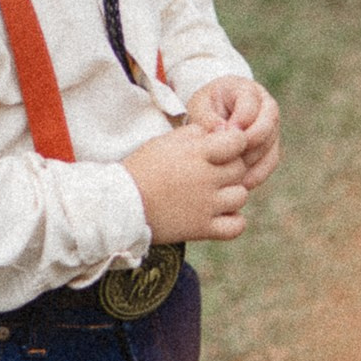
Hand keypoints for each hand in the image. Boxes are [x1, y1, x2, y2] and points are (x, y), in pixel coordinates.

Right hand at [126, 120, 251, 244]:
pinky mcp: (202, 229)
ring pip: (241, 196)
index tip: (221, 148)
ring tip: (212, 194)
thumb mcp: (164, 142)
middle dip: (230, 167)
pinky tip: (219, 215)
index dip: (233, 142)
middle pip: (240, 169)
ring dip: (231, 194)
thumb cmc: (141, 169)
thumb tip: (220, 132)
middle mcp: (205, 178)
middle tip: (210, 172)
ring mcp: (206, 205)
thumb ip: (194, 134)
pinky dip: (233, 222)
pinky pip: (236, 226)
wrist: (120, 204)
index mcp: (196, 153)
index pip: (238, 141)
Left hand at [185, 77, 280, 190]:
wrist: (214, 114)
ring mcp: (272, 126)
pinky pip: (271, 160)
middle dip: (250, 143)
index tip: (223, 136)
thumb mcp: (199, 106)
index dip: (239, 122)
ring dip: (253, 161)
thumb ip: (207, 117)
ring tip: (234, 175)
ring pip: (271, 145)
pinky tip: (243, 184)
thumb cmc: (205, 108)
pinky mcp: (272, 145)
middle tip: (231, 158)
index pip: (251, 106)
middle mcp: (266, 106)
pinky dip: (259, 173)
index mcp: (247, 90)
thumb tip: (222, 132)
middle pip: (268, 125)